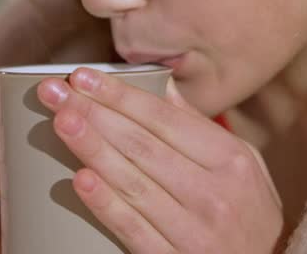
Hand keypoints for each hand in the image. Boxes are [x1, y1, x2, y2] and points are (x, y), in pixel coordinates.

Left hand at [37, 68, 284, 253]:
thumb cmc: (251, 216)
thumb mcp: (245, 166)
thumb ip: (202, 129)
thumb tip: (163, 86)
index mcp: (231, 160)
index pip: (164, 119)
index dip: (119, 95)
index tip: (82, 76)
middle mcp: (214, 193)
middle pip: (142, 145)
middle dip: (94, 113)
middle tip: (55, 93)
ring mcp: (195, 231)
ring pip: (133, 183)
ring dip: (93, 149)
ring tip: (62, 122)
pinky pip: (134, 230)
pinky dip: (107, 205)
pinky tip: (81, 181)